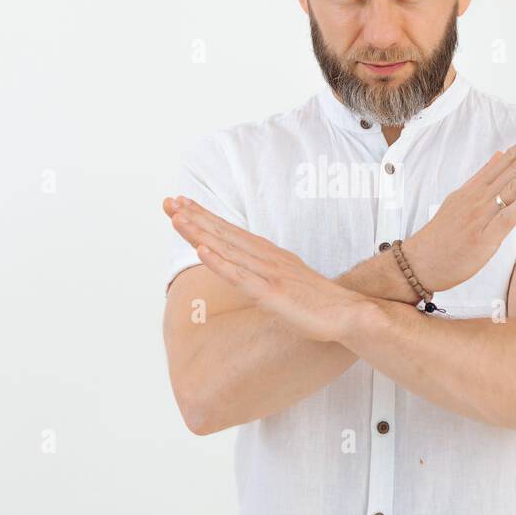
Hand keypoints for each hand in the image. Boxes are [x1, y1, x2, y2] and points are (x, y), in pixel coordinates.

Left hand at [163, 197, 370, 342]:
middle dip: (194, 217)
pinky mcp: (271, 293)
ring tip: (177, 217)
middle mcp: (265, 258)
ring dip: (200, 232)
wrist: (347, 314)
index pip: (230, 231)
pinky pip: (240, 277)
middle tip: (168, 200)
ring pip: (227, 249)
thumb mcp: (286, 279)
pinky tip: (202, 252)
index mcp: (267, 254)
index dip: (204, 216)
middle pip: (223, 233)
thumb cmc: (316, 301)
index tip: (181, 203)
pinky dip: (220, 263)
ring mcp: (267, 274)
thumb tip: (247, 269)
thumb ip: (264, 272)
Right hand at [404, 122, 515, 293]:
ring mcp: (481, 216)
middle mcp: (479, 197)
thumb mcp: (459, 199)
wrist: (418, 262)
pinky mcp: (484, 238)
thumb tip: (499, 155)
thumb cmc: (440, 236)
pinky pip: (506, 218)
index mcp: (474, 188)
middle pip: (514, 168)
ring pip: (513, 187)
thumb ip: (481, 178)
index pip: (507, 160)